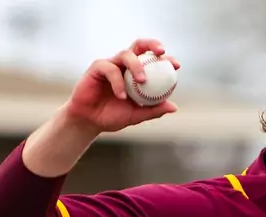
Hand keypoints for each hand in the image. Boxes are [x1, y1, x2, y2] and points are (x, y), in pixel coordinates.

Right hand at [62, 39, 180, 133]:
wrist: (90, 121)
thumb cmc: (112, 116)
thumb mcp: (136, 115)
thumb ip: (153, 110)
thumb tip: (174, 107)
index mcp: (135, 72)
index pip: (152, 59)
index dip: (165, 58)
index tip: (176, 65)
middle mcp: (124, 65)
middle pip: (139, 46)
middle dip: (152, 45)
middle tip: (162, 53)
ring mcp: (111, 64)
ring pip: (126, 54)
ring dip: (136, 66)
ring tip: (142, 81)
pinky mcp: (97, 67)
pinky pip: (110, 69)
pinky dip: (118, 82)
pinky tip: (121, 96)